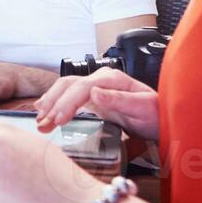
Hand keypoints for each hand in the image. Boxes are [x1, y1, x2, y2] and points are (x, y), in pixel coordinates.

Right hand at [34, 68, 159, 139]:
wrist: (161, 119)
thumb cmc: (155, 114)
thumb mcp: (143, 109)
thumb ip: (120, 100)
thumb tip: (95, 92)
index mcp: (112, 79)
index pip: (81, 86)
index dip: (67, 102)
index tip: (58, 119)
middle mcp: (101, 80)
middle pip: (68, 85)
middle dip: (53, 102)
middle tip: (42, 123)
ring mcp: (96, 88)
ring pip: (65, 89)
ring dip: (50, 103)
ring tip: (40, 120)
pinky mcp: (93, 98)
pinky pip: (69, 96)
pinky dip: (55, 104)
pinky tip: (46, 112)